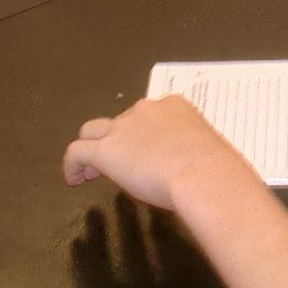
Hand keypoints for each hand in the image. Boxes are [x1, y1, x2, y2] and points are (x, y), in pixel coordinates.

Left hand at [63, 95, 260, 212]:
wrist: (203, 174)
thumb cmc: (216, 168)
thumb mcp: (207, 151)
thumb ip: (193, 154)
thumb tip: (194, 171)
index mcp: (174, 106)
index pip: (148, 116)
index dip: (141, 135)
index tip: (143, 156)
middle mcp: (146, 109)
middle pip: (120, 121)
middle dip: (117, 139)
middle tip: (117, 164)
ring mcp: (123, 127)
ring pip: (93, 131)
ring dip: (93, 149)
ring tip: (91, 172)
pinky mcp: (106, 150)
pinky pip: (77, 151)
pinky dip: (72, 165)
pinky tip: (74, 181)